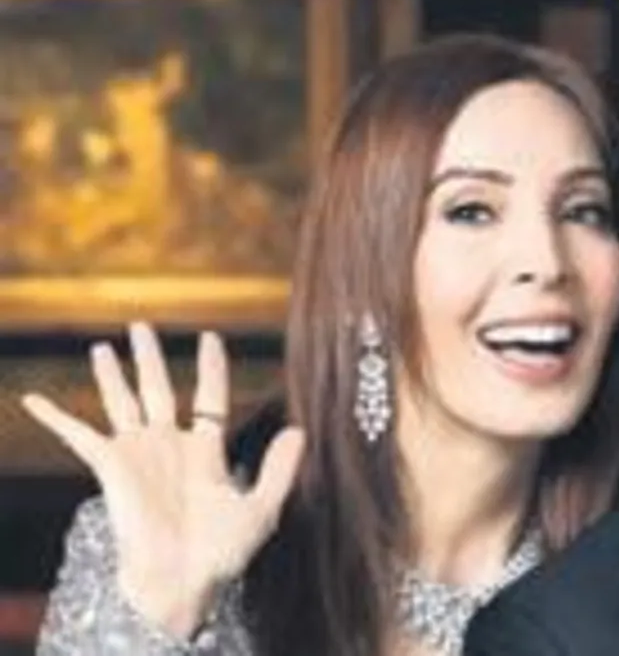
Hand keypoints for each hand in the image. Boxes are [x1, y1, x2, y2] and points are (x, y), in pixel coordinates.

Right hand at [22, 323, 304, 636]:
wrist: (181, 580)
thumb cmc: (222, 552)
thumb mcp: (261, 508)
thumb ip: (279, 469)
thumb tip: (300, 429)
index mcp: (206, 451)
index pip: (210, 396)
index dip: (211, 367)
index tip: (210, 337)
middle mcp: (170, 446)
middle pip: (159, 388)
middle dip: (151, 357)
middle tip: (142, 325)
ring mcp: (138, 455)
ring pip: (123, 402)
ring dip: (112, 375)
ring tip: (104, 346)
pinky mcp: (111, 468)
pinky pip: (78, 435)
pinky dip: (56, 417)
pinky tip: (32, 399)